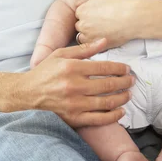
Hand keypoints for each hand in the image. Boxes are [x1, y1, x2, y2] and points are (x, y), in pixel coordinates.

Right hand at [15, 38, 133, 127]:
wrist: (28, 92)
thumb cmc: (46, 70)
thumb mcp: (62, 54)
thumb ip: (85, 48)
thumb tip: (105, 41)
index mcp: (73, 68)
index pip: (103, 67)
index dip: (119, 68)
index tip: (127, 69)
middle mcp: (74, 86)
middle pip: (107, 85)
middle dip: (124, 82)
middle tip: (132, 81)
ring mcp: (74, 104)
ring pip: (105, 102)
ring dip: (121, 98)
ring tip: (129, 94)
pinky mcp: (73, 118)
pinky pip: (98, 120)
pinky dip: (112, 116)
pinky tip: (121, 111)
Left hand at [75, 0, 136, 47]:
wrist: (132, 17)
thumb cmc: (119, 4)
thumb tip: (78, 3)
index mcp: (82, 10)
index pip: (79, 13)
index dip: (88, 13)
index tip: (97, 15)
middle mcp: (82, 23)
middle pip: (80, 24)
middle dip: (88, 23)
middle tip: (101, 22)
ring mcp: (88, 35)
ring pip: (83, 35)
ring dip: (89, 33)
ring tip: (103, 30)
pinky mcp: (95, 44)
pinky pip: (89, 44)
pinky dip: (94, 41)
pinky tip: (103, 36)